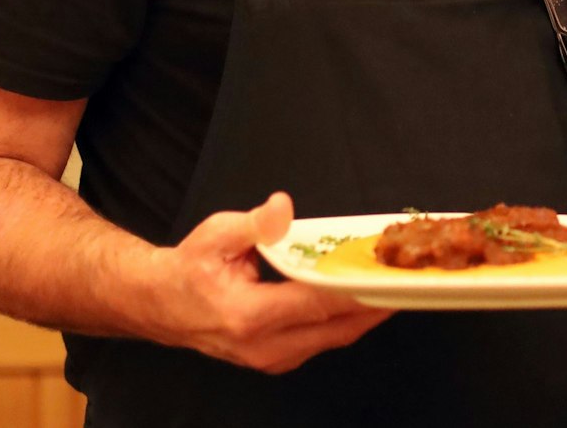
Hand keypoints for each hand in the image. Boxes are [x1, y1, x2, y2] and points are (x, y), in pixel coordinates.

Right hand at [155, 192, 391, 373]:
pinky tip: (363, 298)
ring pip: (334, 338)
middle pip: (337, 328)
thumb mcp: (216, 234)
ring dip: (365, 314)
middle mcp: (264, 346)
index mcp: (248, 316)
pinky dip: (346, 320)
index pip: (317, 304)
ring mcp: (272, 359)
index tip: (388, 276)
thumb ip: (254, 223)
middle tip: (406, 278)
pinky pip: (323, 340)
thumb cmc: (189, 269)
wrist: (161, 305)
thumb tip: (282, 208)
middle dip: (375, 304)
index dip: (357, 290)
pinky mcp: (278, 359)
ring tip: (393, 285)